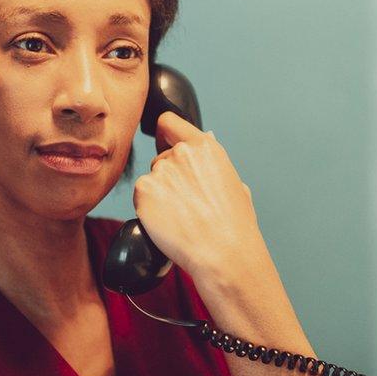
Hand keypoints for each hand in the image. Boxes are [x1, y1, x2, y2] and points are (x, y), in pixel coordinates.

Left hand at [132, 111, 262, 278]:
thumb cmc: (234, 225)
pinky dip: (148, 209)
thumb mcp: (235, 184)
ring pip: (151, 179)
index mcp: (205, 147)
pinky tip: (168, 222)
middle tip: (185, 202)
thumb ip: (214, 162)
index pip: (168, 122)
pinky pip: (141, 196)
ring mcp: (160, 171)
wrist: (223, 252)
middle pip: (160, 158)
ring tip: (180, 216)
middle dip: (167, 176)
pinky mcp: (143, 192)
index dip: (164, 135)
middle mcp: (180, 153)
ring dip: (158, 194)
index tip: (163, 144)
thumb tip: (205, 144)